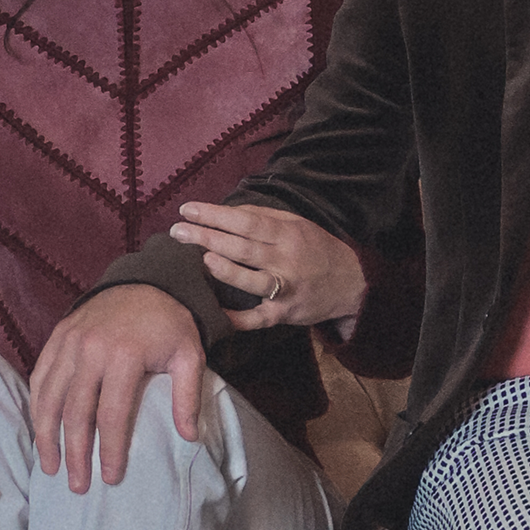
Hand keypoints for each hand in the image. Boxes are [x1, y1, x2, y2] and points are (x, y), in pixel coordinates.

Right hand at [28, 286, 204, 493]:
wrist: (146, 281)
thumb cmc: (169, 324)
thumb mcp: (190, 355)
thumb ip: (187, 396)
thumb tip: (189, 437)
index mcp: (123, 355)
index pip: (111, 415)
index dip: (109, 450)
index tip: (111, 477)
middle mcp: (90, 349)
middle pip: (75, 413)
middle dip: (75, 454)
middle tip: (77, 485)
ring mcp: (69, 342)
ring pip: (48, 397)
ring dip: (46, 436)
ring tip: (50, 466)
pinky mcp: (57, 337)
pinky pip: (40, 376)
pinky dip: (37, 406)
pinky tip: (41, 431)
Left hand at [168, 201, 366, 328]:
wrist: (351, 283)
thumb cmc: (318, 249)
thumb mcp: (298, 224)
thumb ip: (265, 216)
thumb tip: (227, 211)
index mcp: (287, 234)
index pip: (245, 221)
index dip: (215, 215)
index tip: (188, 209)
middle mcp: (286, 260)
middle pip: (242, 247)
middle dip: (207, 237)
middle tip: (178, 231)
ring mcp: (285, 289)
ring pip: (251, 280)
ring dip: (225, 270)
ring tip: (200, 259)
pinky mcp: (284, 314)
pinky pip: (258, 318)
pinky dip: (238, 319)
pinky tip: (217, 313)